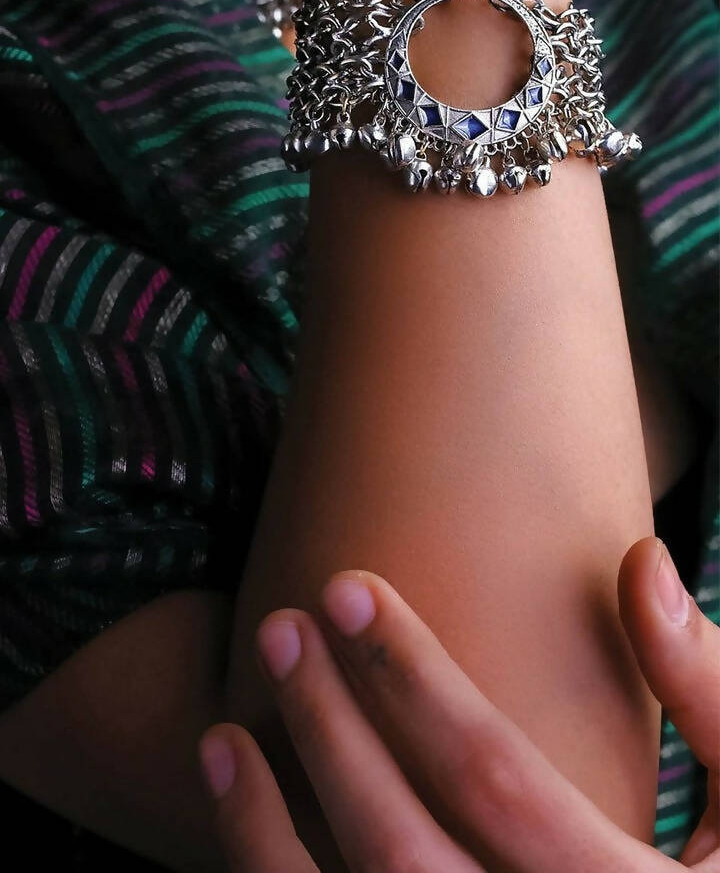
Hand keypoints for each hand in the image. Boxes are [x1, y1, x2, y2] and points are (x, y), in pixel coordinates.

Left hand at [200, 538, 718, 870]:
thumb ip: (707, 691)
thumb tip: (641, 561)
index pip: (492, 778)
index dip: (411, 678)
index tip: (348, 591)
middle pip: (399, 849)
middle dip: (330, 730)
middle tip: (282, 629)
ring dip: (265, 833)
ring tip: (225, 735)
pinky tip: (245, 822)